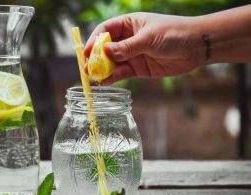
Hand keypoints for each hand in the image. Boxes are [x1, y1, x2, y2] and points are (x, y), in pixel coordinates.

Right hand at [84, 12, 204, 83]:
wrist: (197, 47)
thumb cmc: (174, 33)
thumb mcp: (149, 38)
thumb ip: (128, 47)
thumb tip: (105, 51)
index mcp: (128, 24)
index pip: (105, 30)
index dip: (94, 40)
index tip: (86, 52)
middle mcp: (127, 39)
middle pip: (105, 48)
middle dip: (95, 58)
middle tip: (88, 67)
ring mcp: (132, 54)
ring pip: (111, 62)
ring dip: (102, 70)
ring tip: (94, 77)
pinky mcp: (138, 68)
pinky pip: (121, 73)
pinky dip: (112, 78)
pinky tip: (105, 82)